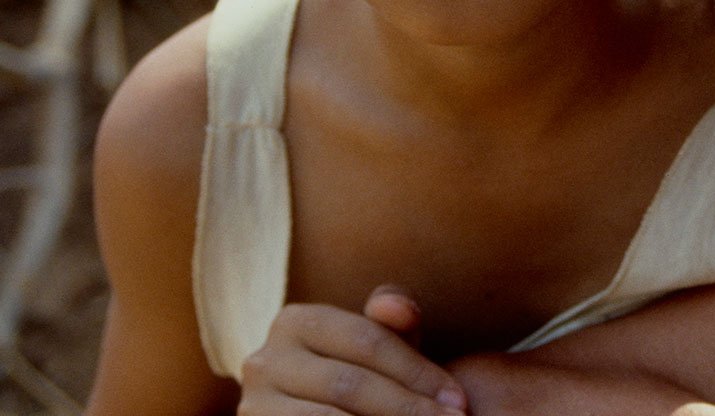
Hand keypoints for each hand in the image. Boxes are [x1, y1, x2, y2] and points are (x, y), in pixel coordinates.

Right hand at [238, 287, 468, 415]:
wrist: (306, 412)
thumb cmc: (355, 378)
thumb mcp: (376, 349)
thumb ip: (395, 324)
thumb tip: (399, 308)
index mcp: (296, 321)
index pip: (368, 341)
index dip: (419, 372)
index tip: (460, 401)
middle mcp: (264, 360)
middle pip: (350, 385)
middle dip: (409, 408)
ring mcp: (253, 406)